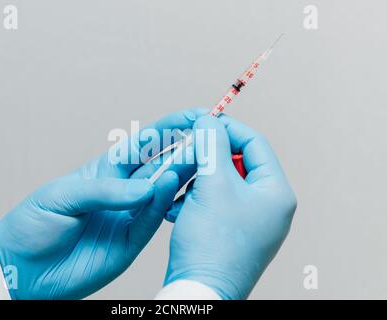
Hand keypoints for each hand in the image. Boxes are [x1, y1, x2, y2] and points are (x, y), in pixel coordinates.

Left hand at [0, 109, 204, 299]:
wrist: (22, 269)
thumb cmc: (34, 224)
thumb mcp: (62, 195)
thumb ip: (105, 190)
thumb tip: (145, 187)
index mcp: (106, 171)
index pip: (143, 144)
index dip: (169, 128)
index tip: (194, 116)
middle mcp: (123, 192)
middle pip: (160, 165)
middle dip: (184, 150)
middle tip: (207, 140)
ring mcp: (128, 216)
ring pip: (161, 192)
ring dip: (181, 174)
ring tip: (200, 160)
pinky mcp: (130, 242)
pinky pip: (151, 221)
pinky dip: (162, 204)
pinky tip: (171, 186)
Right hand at [164, 115, 296, 299]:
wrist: (200, 291)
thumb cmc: (211, 243)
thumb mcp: (212, 185)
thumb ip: (211, 145)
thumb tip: (209, 120)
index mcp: (276, 193)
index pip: (255, 144)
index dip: (227, 128)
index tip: (202, 122)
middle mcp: (269, 207)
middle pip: (237, 163)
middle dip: (207, 158)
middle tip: (186, 155)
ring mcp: (252, 221)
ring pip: (221, 183)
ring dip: (197, 180)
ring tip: (178, 188)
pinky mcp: (232, 233)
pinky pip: (215, 203)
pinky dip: (194, 200)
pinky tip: (176, 208)